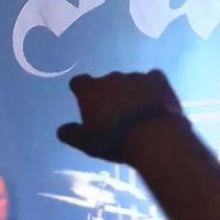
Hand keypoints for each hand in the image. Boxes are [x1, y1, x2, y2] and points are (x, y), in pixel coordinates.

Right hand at [57, 70, 185, 163]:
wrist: (153, 137)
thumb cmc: (114, 140)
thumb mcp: (87, 143)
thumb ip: (72, 134)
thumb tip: (61, 130)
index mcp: (91, 90)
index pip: (79, 82)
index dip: (82, 91)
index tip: (86, 102)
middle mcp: (112, 77)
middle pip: (107, 82)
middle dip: (109, 94)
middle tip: (115, 115)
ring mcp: (136, 76)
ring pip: (130, 81)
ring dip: (131, 92)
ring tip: (138, 113)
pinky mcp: (158, 80)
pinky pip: (153, 78)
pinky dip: (152, 86)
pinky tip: (155, 98)